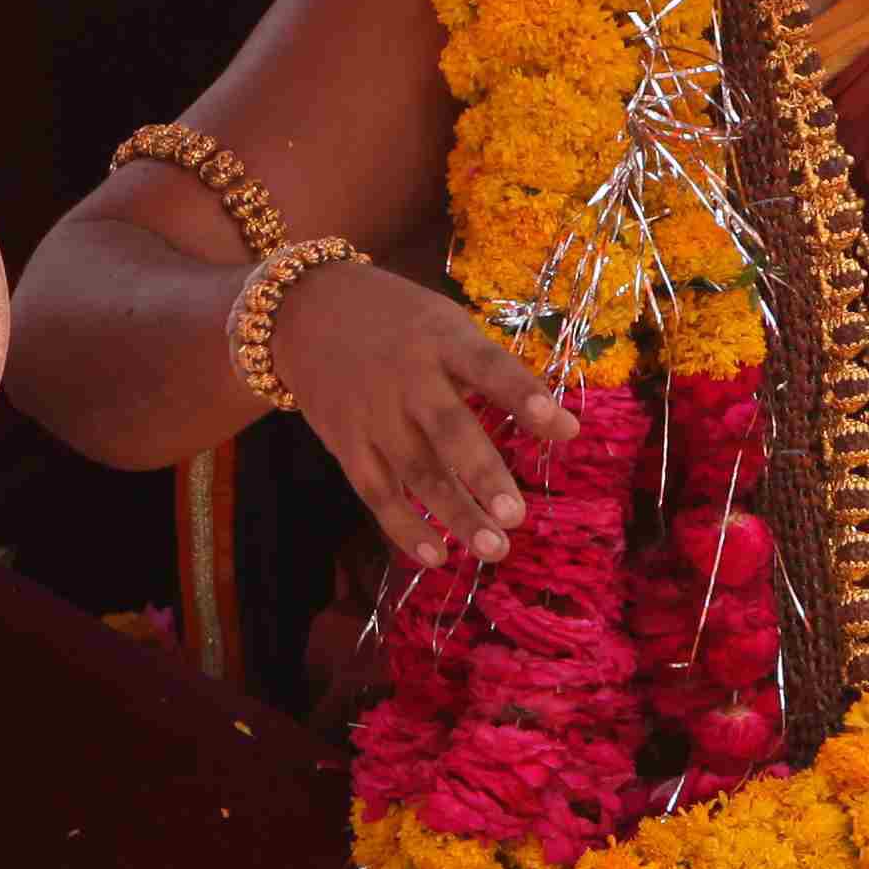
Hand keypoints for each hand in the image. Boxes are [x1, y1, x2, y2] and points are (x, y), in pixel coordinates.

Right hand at [274, 259, 581, 569]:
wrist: (304, 312)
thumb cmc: (398, 323)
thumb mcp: (445, 325)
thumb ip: (493, 373)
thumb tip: (562, 427)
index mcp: (442, 339)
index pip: (489, 367)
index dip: (524, 396)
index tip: (564, 426)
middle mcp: (407, 377)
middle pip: (448, 428)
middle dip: (482, 473)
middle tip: (516, 516)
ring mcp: (373, 414)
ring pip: (415, 471)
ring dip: (455, 514)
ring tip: (494, 548)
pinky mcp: (345, 444)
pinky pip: (377, 492)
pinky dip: (404, 527)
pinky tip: (438, 556)